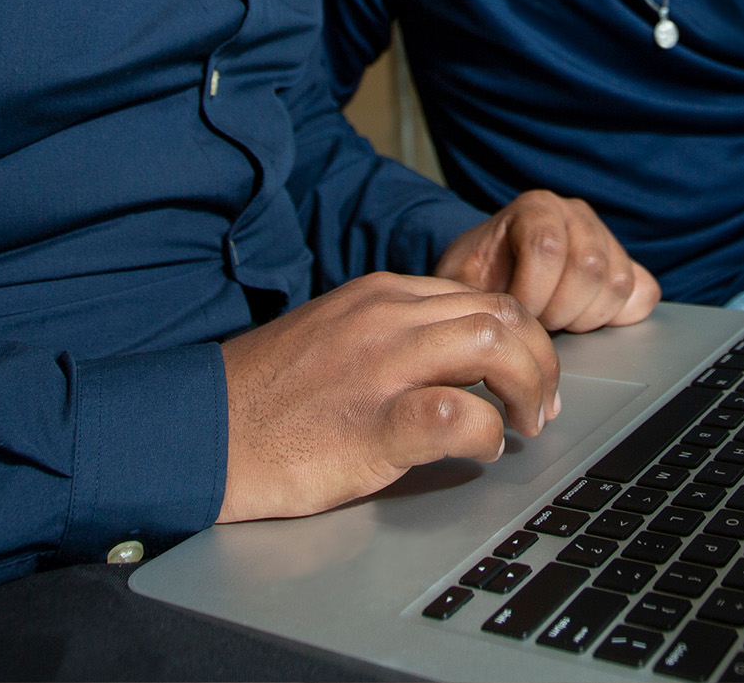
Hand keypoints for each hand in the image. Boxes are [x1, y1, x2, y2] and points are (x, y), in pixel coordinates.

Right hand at [218, 272, 558, 521]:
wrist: (203, 430)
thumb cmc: (270, 395)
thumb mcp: (339, 333)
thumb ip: (397, 332)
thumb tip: (459, 359)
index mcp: (383, 293)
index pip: (484, 294)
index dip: (522, 335)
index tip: (527, 375)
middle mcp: (388, 317)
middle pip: (504, 314)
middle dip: (540, 360)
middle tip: (541, 406)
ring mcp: (382, 367)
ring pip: (494, 346)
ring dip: (528, 388)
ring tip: (525, 425)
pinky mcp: (372, 424)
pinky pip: (458, 416)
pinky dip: (485, 433)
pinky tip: (480, 450)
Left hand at [436, 190, 661, 332]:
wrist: (492, 273)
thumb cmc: (478, 278)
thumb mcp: (459, 280)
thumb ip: (472, 293)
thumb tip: (492, 327)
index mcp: (535, 207)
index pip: (548, 248)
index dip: (530, 293)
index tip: (513, 312)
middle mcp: (576, 214)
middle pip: (589, 267)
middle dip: (558, 310)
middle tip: (536, 321)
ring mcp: (606, 238)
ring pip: (618, 284)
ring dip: (584, 317)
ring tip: (556, 319)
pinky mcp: (627, 264)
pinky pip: (643, 294)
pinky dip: (617, 316)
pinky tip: (585, 318)